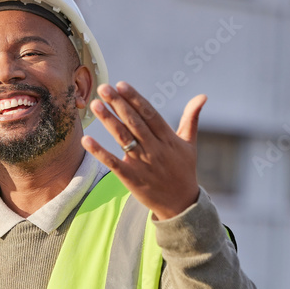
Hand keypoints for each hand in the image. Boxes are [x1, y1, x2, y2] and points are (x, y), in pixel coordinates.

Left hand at [82, 82, 205, 220]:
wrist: (181, 204)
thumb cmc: (184, 171)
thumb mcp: (189, 144)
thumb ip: (191, 119)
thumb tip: (202, 96)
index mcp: (168, 138)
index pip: (149, 114)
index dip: (134, 99)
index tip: (121, 84)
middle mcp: (155, 148)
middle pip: (134, 122)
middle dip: (118, 104)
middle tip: (103, 88)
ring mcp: (143, 164)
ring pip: (123, 138)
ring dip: (108, 121)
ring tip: (95, 105)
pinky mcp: (131, 178)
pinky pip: (113, 163)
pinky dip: (100, 151)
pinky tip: (87, 140)